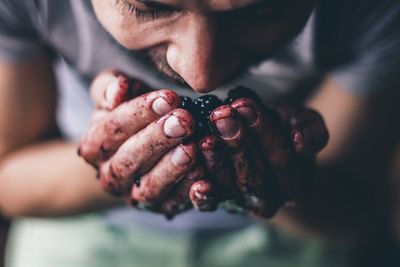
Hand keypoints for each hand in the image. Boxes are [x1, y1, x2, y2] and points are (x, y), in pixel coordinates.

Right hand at [78, 70, 213, 217]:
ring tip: (192, 148)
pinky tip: (206, 179)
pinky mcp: (162, 207)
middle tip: (184, 121)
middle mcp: (111, 176)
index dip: (140, 113)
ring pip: (149, 187)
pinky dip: (191, 194)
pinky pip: (176, 204)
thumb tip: (118, 90)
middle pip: (129, 160)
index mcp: (94, 147)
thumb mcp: (113, 95)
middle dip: (157, 139)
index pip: (113, 129)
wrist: (140, 149)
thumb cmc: (130, 114)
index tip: (168, 98)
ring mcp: (135, 196)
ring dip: (172, 168)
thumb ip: (109, 88)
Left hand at [199, 98, 328, 217]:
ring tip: (204, 134)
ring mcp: (243, 204)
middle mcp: (271, 200)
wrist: (262, 146)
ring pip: (229, 187)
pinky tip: (193, 168)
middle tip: (220, 114)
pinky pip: (209, 202)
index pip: (281, 159)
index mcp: (297, 184)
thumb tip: (300, 142)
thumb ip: (312, 131)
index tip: (244, 105)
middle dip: (236, 142)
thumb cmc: (283, 130)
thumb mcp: (304, 123)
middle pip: (254, 175)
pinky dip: (200, 189)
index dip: (263, 132)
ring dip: (215, 159)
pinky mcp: (219, 204)